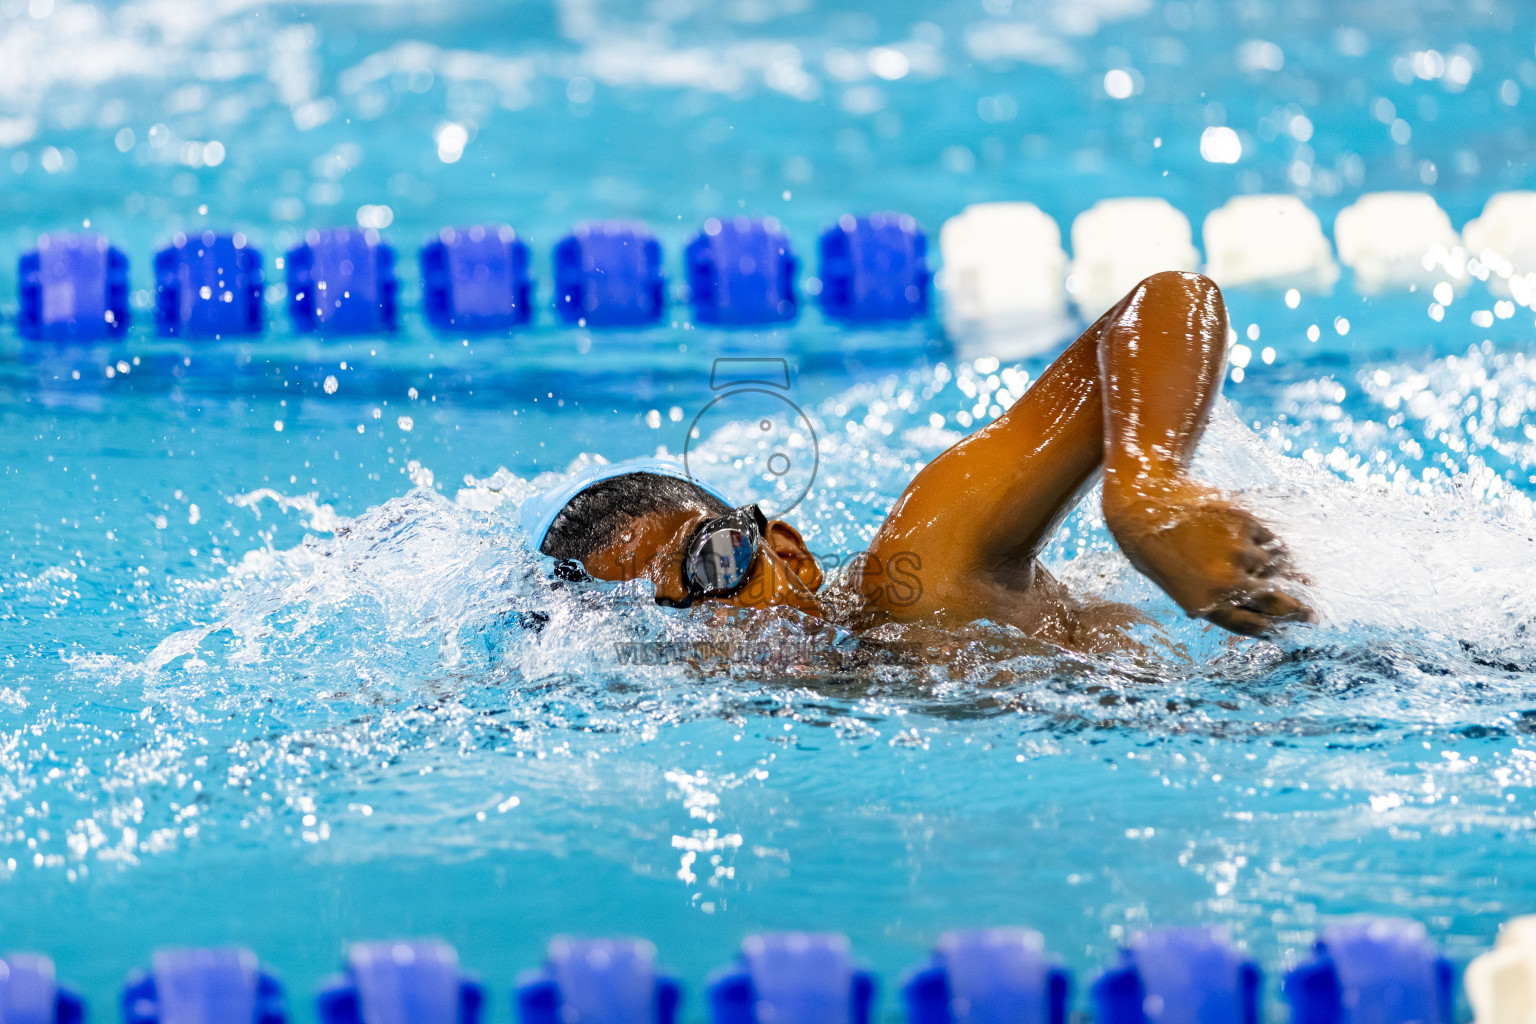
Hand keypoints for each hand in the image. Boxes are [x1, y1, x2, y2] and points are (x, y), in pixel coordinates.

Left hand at [1103, 478, 1315, 637]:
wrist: (1141, 504)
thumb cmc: (1152, 547)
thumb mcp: (1176, 584)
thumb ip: (1210, 598)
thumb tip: (1248, 607)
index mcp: (1206, 605)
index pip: (1254, 626)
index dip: (1274, 629)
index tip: (1286, 630)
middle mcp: (1227, 583)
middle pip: (1278, 604)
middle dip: (1299, 612)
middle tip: (1311, 615)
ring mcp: (1239, 552)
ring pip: (1276, 567)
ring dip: (1281, 569)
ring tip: (1277, 567)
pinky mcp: (1246, 524)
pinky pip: (1271, 540)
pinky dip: (1271, 544)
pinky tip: (1262, 542)